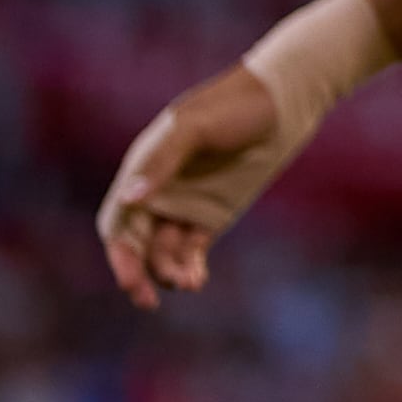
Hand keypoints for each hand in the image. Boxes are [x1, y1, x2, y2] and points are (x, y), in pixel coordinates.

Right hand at [101, 64, 281, 310]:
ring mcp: (185, 204)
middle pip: (137, 245)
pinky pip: (191, 249)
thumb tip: (130, 199)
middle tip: (149, 300)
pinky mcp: (211, 214)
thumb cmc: (234, 106)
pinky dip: (189, 266)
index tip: (129, 278)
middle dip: (139, 273)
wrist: (282, 101)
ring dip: (168, 271)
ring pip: (164, 251)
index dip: (119, 252)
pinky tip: (196, 278)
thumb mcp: (196, 128)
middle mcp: (159, 192)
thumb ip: (162, 162)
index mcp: (143, 170)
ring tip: (189, 282)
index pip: (119, 222)